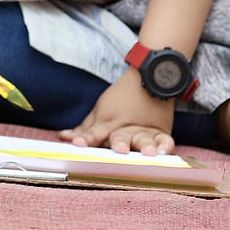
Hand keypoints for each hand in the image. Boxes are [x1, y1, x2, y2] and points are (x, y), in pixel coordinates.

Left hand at [58, 70, 175, 154]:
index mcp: (109, 122)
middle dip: (119, 142)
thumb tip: (63, 137)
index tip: (77, 143)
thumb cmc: (122, 96)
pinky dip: (166, 146)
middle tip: (118, 148)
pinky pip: (165, 140)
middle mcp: (126, 128)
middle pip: (121, 136)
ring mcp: (144, 130)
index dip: (86, 138)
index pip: (95, 133)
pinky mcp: (161, 132)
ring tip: (148, 153)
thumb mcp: (101, 109)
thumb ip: (85, 128)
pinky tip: (164, 153)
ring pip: (144, 139)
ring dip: (145, 145)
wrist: (149, 76)